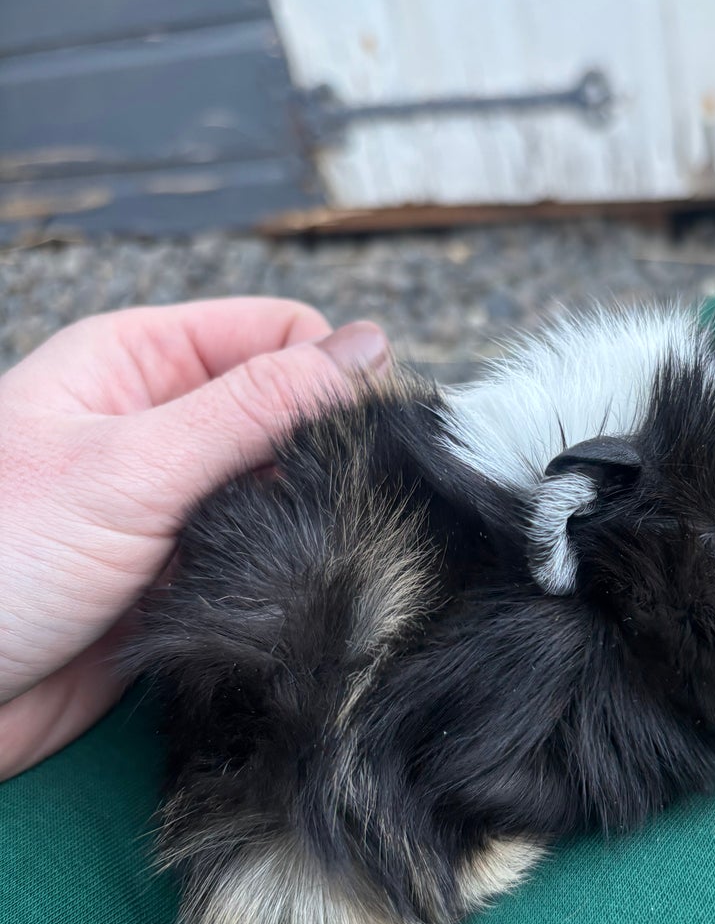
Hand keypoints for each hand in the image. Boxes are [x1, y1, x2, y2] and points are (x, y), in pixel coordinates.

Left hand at [0, 299, 389, 778]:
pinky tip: (280, 591)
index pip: (275, 332)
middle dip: (325, 450)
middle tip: (340, 502)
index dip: (331, 369)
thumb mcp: (134, 466)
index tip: (370, 426)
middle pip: (287, 410)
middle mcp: (160, 425)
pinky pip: (262, 557)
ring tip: (297, 551)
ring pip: (284, 490)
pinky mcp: (182, 575)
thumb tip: (363, 348)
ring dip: (305, 517)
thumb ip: (254, 407)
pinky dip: (282, 571)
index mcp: (138, 362)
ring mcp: (172, 503)